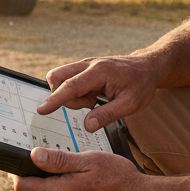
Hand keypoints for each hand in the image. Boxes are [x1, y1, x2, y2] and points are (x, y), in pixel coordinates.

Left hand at [13, 148, 150, 190]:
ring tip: (87, 176)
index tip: (25, 161)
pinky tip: (94, 188)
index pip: (22, 187)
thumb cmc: (119, 179)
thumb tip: (33, 156)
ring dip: (64, 187)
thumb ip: (59, 160)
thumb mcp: (89, 161)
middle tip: (70, 162)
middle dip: (49, 177)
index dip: (19, 173)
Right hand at [37, 54, 160, 132]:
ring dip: (72, 95)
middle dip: (63, 96)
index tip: (42, 110)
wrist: (147, 67)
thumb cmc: (141, 84)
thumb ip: (107, 115)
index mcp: (99, 72)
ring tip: (95, 101)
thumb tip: (87, 126)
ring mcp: (85, 65)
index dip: (55, 99)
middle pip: (57, 77)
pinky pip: (69, 81)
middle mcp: (88, 64)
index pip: (71, 86)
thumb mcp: (130, 104)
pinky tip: (94, 96)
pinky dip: (76, 93)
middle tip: (89, 104)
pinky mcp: (84, 69)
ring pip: (61, 79)